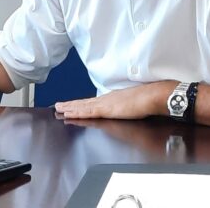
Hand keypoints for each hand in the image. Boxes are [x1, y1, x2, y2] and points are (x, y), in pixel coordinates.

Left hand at [54, 81, 173, 120]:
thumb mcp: (134, 104)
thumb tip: (127, 108)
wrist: (152, 96)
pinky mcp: (105, 109)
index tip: (72, 104)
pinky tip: (68, 113)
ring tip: (58, 108)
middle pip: (85, 102)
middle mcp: (106, 99)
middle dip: (71, 104)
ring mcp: (105, 104)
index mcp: (113, 98)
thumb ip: (127, 106)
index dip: (82, 103)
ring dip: (70, 107)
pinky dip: (76, 112)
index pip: (94, 102)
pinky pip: (87, 111)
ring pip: (83, 106)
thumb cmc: (147, 100)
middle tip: (58, 105)